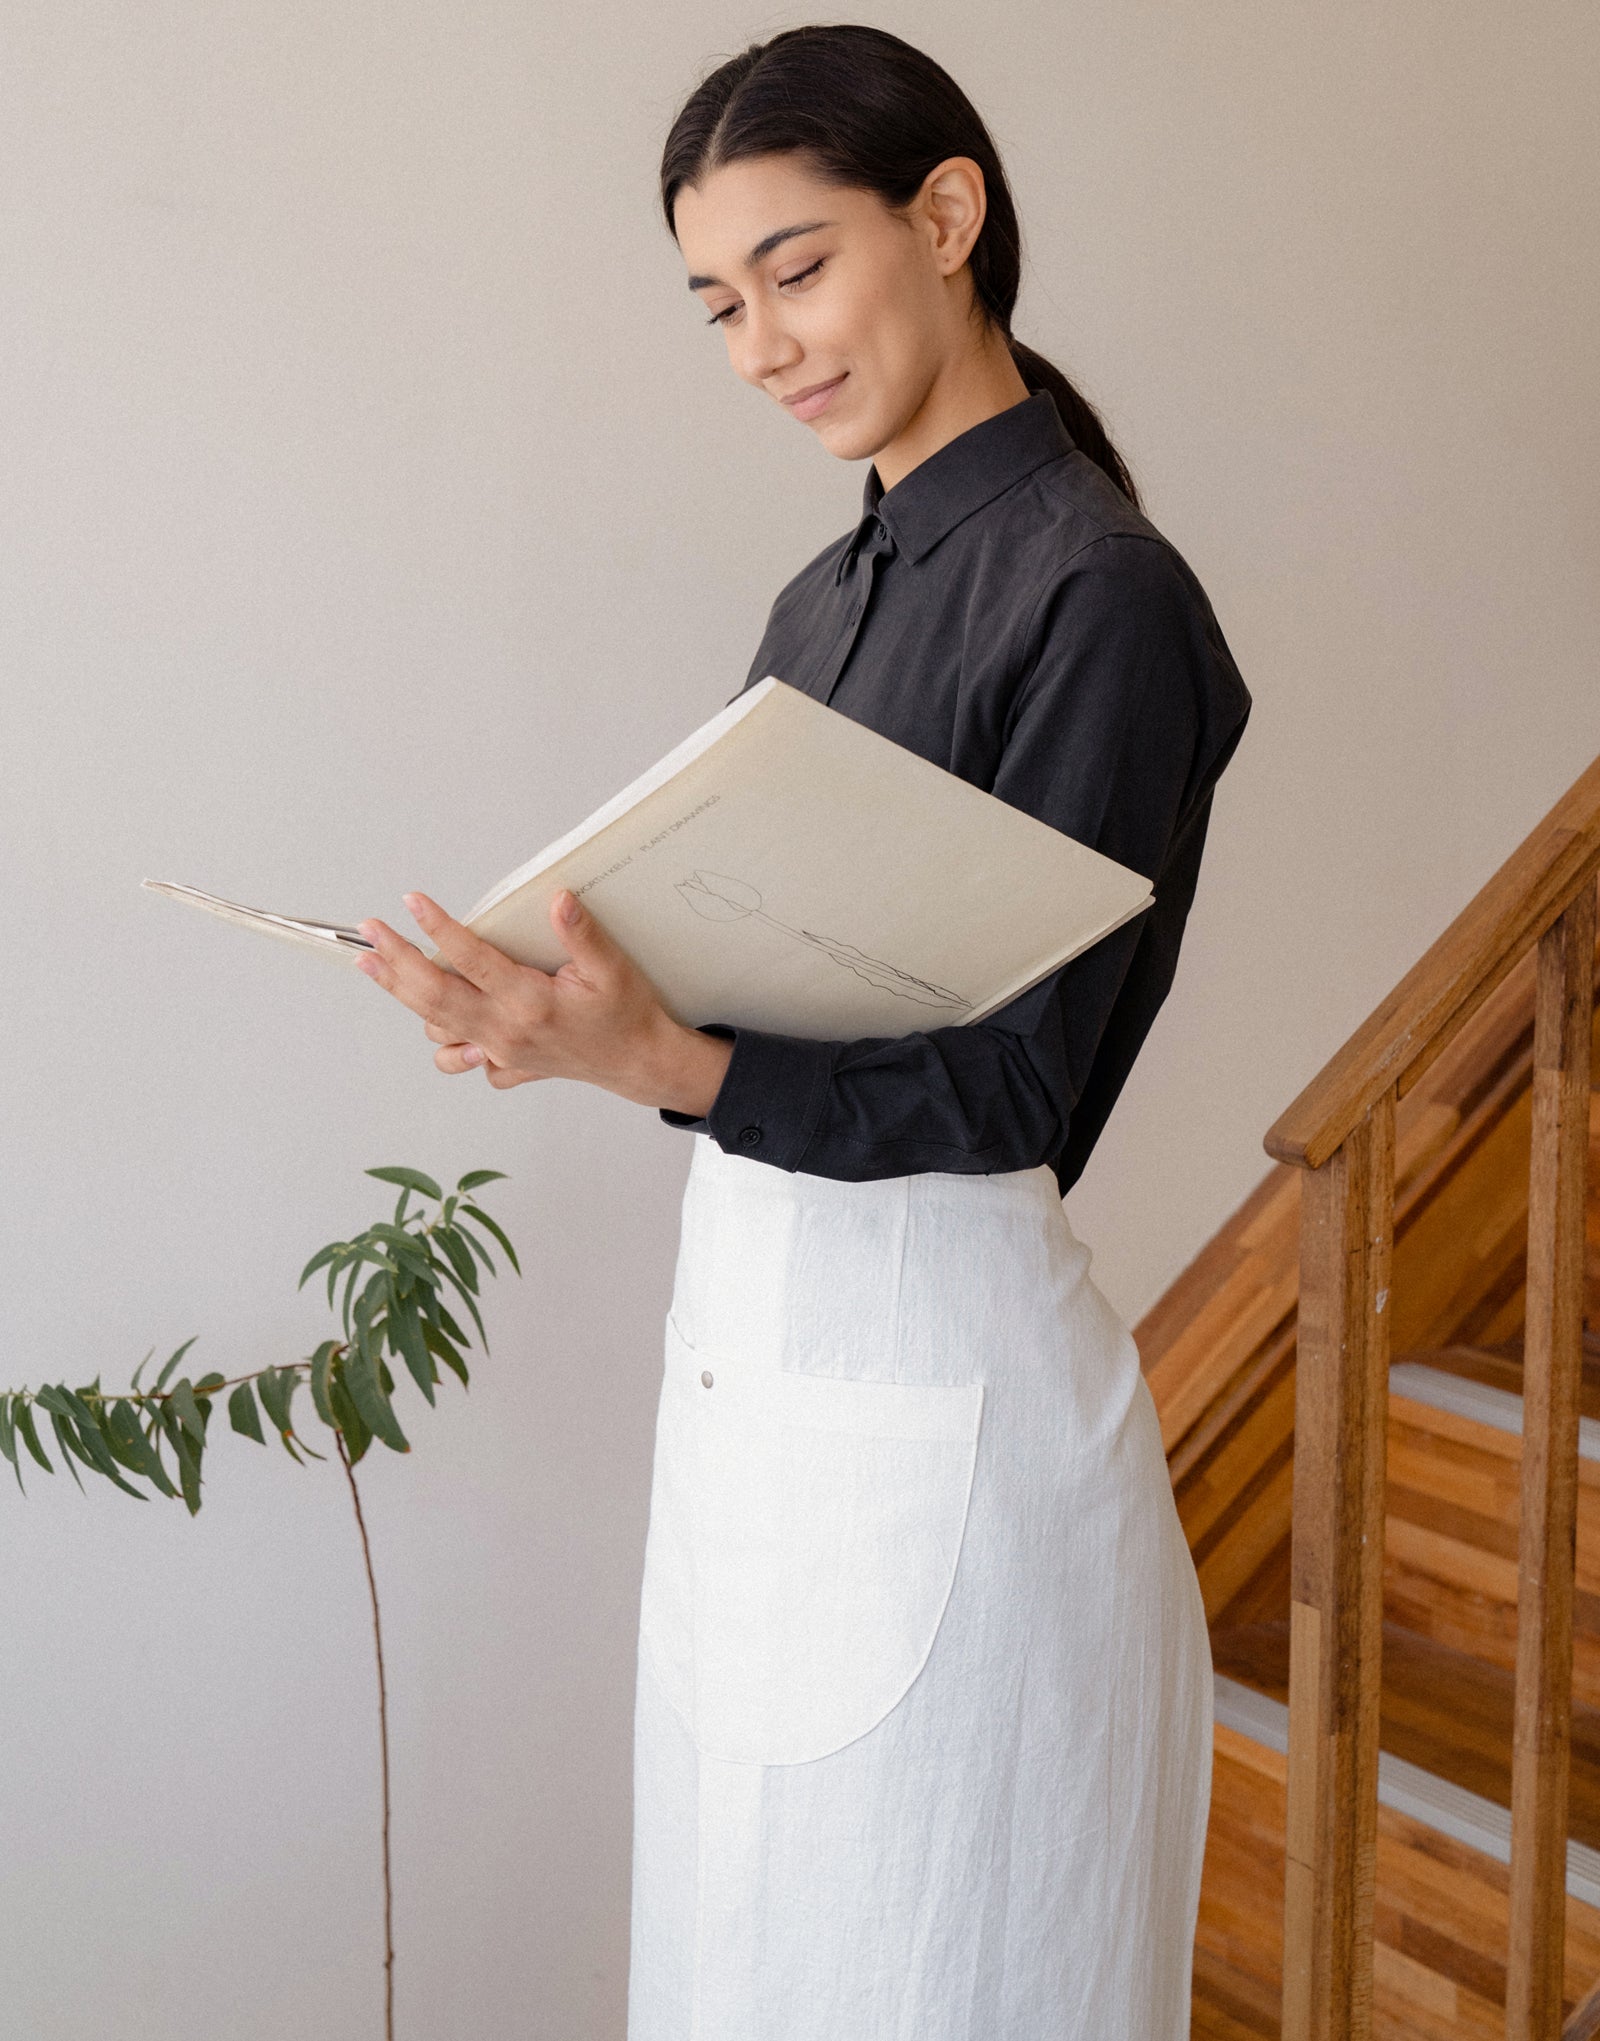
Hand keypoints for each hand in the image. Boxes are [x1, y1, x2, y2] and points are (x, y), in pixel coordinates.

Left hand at [353, 890, 732, 1113]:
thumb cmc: (626, 1014)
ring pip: (435, 1026)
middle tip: (369, 933)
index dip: (438, 928)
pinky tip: (432, 1013)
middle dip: (395, 962)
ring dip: (405, 995)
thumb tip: (558, 899)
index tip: (412, 901)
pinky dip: (439, 1037)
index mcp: (531, 1003)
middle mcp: (505, 1030)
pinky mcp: (502, 1064)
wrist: (637, 1063)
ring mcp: (499, 1051)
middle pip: (433, 997)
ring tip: (378, 963)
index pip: (472, 961)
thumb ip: (582, 935)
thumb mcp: (612, 969)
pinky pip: (455, 1055)